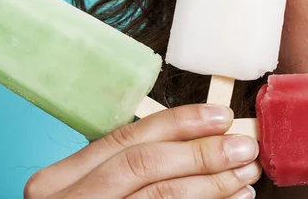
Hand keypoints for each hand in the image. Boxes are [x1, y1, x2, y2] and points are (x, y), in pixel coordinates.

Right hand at [24, 104, 260, 198]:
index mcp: (61, 178)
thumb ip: (132, 163)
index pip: (127, 137)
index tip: (221, 116)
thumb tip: (201, 137)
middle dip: (201, 152)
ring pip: (159, 194)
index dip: (179, 122)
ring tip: (246, 174)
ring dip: (212, 183)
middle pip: (144, 163)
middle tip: (244, 148)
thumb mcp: (94, 188)